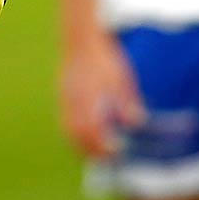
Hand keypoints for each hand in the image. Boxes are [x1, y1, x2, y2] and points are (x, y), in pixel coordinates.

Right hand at [59, 32, 144, 158]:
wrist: (81, 39)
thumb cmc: (104, 57)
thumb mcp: (121, 78)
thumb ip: (127, 101)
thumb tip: (136, 123)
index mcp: (89, 97)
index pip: (94, 130)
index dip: (103, 145)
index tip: (117, 153)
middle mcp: (74, 102)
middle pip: (78, 135)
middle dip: (91, 151)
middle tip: (107, 160)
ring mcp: (65, 100)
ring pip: (69, 130)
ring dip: (81, 145)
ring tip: (95, 154)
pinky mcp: (63, 97)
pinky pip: (65, 121)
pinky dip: (74, 133)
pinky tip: (86, 136)